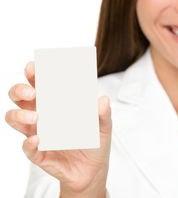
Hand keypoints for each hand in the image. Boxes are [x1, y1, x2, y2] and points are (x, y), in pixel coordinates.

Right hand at [5, 61, 111, 196]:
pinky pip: (27, 147)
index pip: (40, 83)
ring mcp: (37, 132)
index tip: (34, 67)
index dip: (34, 73)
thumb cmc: (95, 140)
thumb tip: (103, 100)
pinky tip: (37, 140)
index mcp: (56, 102)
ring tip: (36, 117)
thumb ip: (103, 114)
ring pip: (14, 118)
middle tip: (32, 92)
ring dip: (20, 115)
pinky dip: (29, 143)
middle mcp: (42, 114)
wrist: (92, 170)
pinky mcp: (37, 153)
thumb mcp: (104, 125)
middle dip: (20, 89)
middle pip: (19, 96)